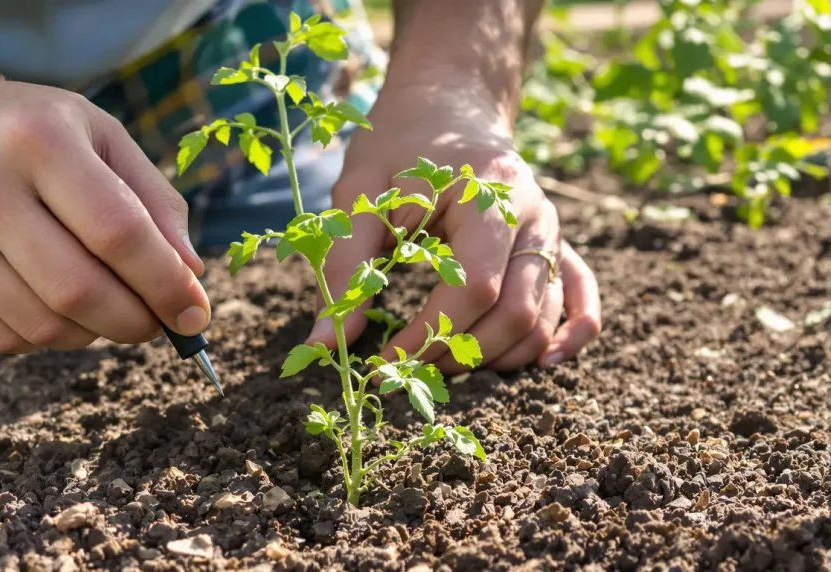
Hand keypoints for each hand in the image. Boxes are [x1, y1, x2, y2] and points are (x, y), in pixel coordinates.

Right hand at [0, 76, 209, 351]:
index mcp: (39, 140)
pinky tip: (65, 310)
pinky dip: (53, 339)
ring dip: (97, 334)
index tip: (196, 314)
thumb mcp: (105, 137)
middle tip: (161, 323)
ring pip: (44, 324)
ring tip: (112, 309)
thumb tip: (191, 277)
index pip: (117, 232)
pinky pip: (7, 338)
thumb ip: (156, 202)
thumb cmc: (41, 132)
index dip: (166, 283)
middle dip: (136, 321)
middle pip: (78, 289)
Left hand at [307, 76, 599, 371]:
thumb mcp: (358, 195)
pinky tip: (544, 363)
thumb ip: (345, 267)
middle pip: (514, 311)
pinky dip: (570, 335)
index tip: (385, 362)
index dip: (430, 334)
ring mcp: (552, 228)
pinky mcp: (557, 241)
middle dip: (460, 353)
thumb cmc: (396, 148)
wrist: (445, 104)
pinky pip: (580, 296)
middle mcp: (533, 213)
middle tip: (410, 369)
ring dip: (498, 357)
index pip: (474, 288)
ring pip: (543, 316)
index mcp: (488, 194)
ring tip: (445, 366)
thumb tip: (324, 345)